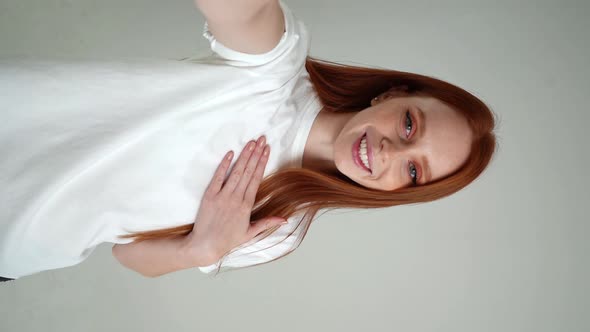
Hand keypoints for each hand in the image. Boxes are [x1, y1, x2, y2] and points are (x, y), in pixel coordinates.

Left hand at [184, 135, 286, 265]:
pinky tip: (230, 153)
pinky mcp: (209, 196)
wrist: (205, 246)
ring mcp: (222, 196)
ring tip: (251, 142)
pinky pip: (218, 177)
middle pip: (248, 171)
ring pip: (236, 172)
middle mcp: (236, 198)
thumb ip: (267, 223)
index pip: (256, 179)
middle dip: (256, 154)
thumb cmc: (228, 240)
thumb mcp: (250, 233)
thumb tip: (285, 219)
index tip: (267, 150)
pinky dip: (224, 165)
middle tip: (262, 139)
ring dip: (244, 156)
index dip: (262, 162)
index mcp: (246, 206)